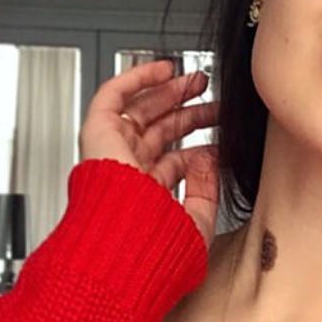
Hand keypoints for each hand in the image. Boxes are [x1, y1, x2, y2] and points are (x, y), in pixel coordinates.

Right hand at [78, 59, 220, 249]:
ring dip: (170, 93)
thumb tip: (211, 159)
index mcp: (147, 197)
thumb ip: (206, 191)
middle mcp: (128, 174)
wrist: (125, 247)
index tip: (224, 139)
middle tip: (212, 101)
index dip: (200, 149)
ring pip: (141, 112)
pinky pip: (113, 97)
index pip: (173, 164)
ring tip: (197, 81)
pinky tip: (164, 70)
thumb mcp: (196, 222)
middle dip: (188, 114)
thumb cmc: (155, 250)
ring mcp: (113, 153)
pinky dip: (137, 78)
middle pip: (160, 134)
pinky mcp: (98, 135)